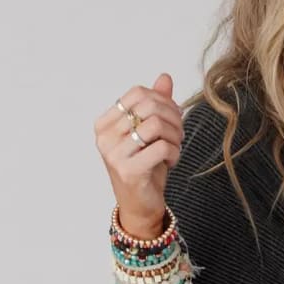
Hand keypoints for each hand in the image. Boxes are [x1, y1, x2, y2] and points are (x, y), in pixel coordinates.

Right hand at [94, 72, 184, 234]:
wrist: (140, 206)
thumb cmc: (145, 168)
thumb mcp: (150, 134)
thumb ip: (155, 106)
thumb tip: (165, 78)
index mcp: (105, 124)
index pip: (138, 93)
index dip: (163, 101)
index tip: (174, 118)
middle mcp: (104, 137)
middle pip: (149, 107)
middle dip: (173, 118)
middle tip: (179, 135)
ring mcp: (114, 154)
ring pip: (156, 125)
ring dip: (175, 136)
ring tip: (175, 148)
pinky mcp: (128, 170)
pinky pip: (161, 147)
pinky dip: (174, 153)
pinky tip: (171, 162)